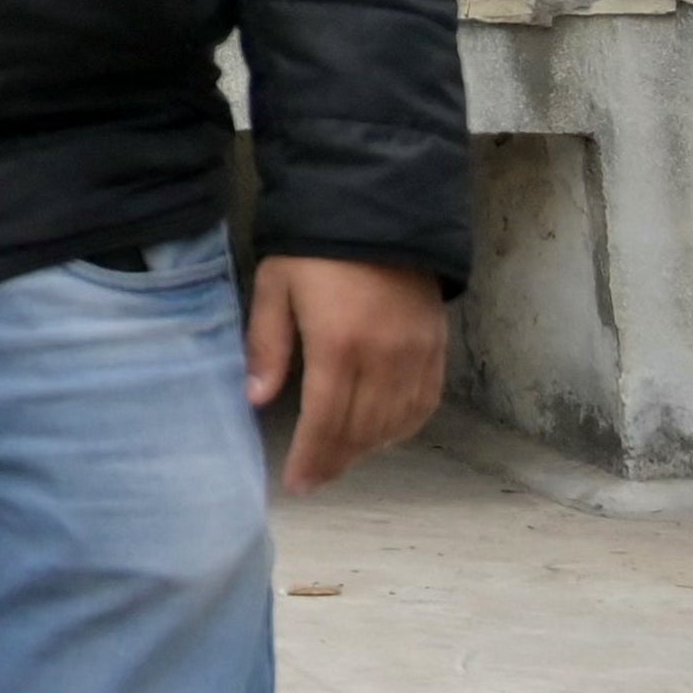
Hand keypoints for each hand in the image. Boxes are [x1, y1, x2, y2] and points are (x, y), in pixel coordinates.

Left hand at [249, 253, 449, 487]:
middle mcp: (384, 359)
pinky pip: (425, 403)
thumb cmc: (315, 248)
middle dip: (336, 460)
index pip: (326, 421)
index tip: (297, 483)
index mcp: (339, 345)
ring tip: (340, 459)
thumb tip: (255, 399)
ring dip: (368, 448)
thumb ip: (267, 345)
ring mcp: (416, 355)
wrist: (378, 209)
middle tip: (314, 478)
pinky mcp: (437, 347)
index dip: (312, 458)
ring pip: (396, 423)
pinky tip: (383, 434)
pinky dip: (404, 427)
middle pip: (362, 430)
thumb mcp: (276, 286)